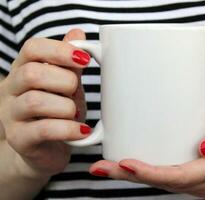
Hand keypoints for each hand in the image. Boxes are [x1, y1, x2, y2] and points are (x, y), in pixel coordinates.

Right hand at [0, 29, 89, 179]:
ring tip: (75, 114)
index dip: (60, 50)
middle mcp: (10, 90)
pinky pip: (43, 130)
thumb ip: (70, 63)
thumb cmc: (58, 113)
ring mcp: (10, 115)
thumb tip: (78, 34)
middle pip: (32, 73)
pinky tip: (82, 131)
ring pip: (35, 101)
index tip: (85, 59)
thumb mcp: (66, 85)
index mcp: (23, 70)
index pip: (32, 48)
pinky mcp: (18, 139)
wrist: (46, 149)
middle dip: (65, 82)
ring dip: (66, 107)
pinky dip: (68, 129)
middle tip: (76, 93)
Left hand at [90, 99, 204, 198]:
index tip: (124, 163)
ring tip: (109, 166)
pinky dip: (151, 173)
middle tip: (101, 166)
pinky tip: (135, 166)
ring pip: (166, 184)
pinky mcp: (203, 176)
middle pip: (165, 183)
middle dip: (131, 176)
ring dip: (136, 176)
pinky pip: (172, 179)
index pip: (178, 177)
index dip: (150, 173)